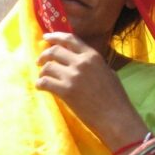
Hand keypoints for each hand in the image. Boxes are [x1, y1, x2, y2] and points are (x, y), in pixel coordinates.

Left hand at [37, 32, 146, 148]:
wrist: (115, 117)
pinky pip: (44, 82)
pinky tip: (41, 87)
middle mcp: (81, 62)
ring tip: (43, 78)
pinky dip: (39, 84)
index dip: (55, 36)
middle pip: (54, 51)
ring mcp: (73, 76)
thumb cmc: (115, 97)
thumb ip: (92, 63)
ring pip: (47, 67)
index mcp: (92, 56)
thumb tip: (77, 59)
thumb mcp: (107, 72)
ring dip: (42, 72)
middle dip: (43, 55)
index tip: (45, 37)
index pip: (70, 39)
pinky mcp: (65, 91)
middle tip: (39, 61)